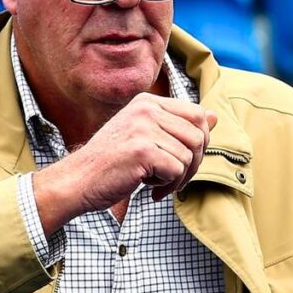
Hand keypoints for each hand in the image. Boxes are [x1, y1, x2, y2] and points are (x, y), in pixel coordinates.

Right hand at [32, 93, 217, 233]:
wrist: (77, 181)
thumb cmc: (111, 163)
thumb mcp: (145, 137)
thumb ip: (178, 126)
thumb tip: (215, 116)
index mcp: (148, 102)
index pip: (197, 114)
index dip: (200, 142)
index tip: (182, 160)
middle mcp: (146, 109)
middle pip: (198, 135)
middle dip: (194, 163)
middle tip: (175, 178)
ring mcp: (143, 128)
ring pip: (189, 155)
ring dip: (179, 178)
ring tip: (158, 184)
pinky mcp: (142, 150)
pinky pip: (177, 170)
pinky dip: (168, 186)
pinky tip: (149, 189)